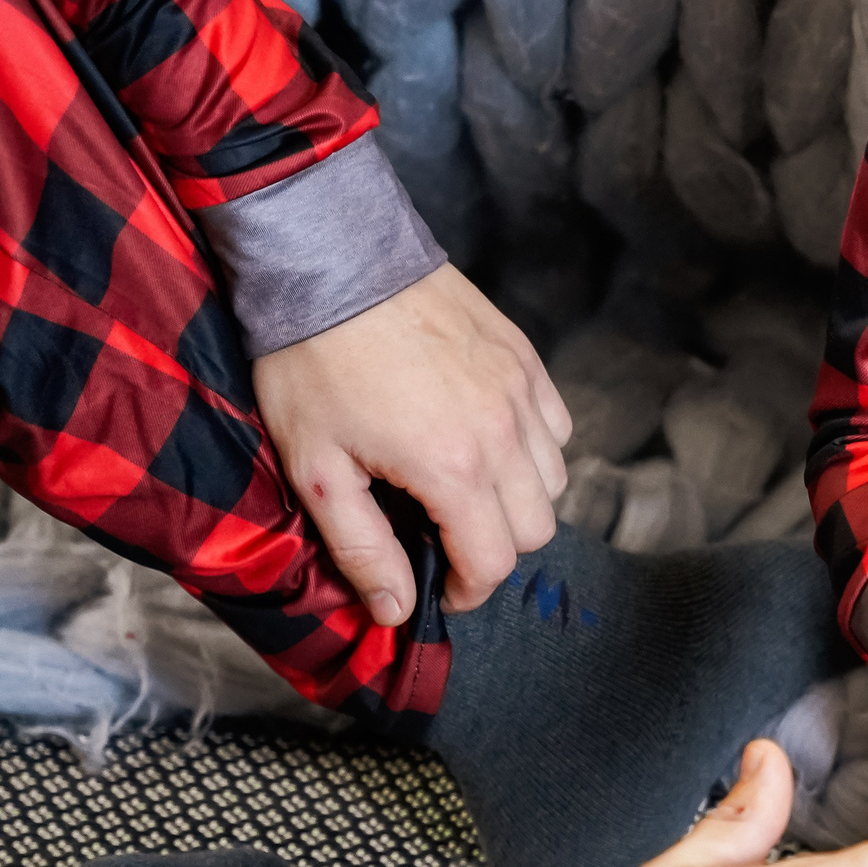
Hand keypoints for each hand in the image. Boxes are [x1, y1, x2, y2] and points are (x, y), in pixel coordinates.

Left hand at [252, 265, 573, 624]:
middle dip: (494, 549)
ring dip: (518, 501)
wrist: (329, 256)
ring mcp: (520, 391)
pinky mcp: (524, 358)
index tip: (441, 590)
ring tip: (466, 489)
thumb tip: (397, 610)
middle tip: (446, 538)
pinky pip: (556, 428)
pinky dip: (533, 450)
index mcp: (452, 467)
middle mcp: (503, 432)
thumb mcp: (315, 466)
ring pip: (554, 481)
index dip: (467, 591)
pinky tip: (487, 440)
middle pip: (535, 529)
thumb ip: (362, 547)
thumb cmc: (311, 360)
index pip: (492, 563)